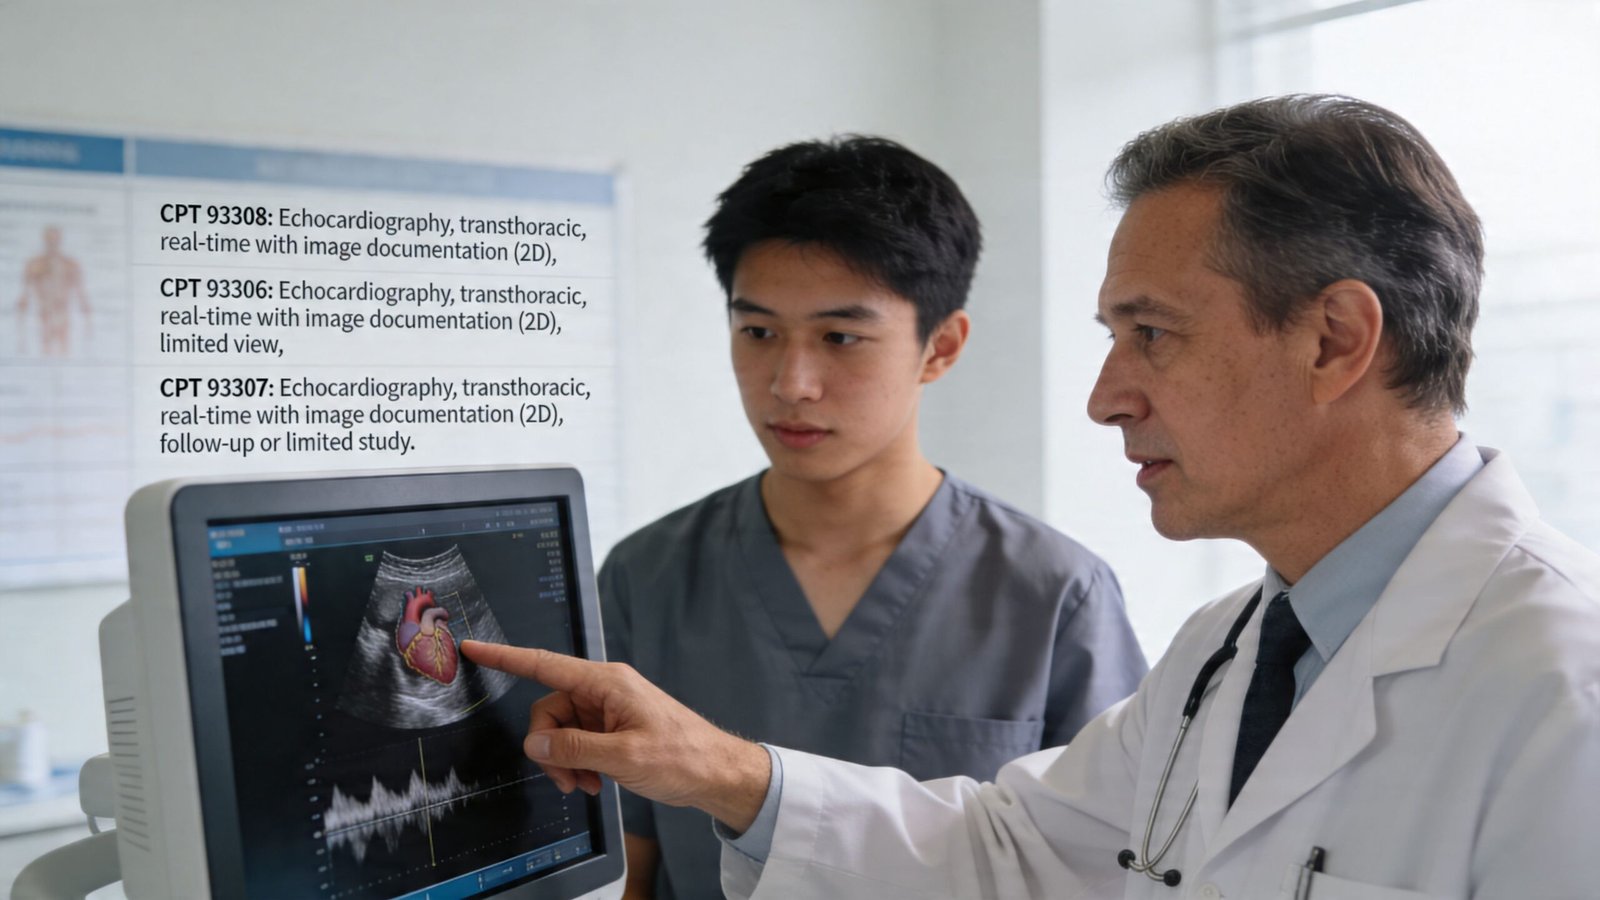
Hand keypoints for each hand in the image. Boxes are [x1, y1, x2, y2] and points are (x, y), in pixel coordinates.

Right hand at [461, 640, 772, 832]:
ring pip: (560, 731)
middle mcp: (603, 691)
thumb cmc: (681, 756)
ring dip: (566, 761)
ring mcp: (607, 710)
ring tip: (587, 784)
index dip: (506, 657)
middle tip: (568, 778)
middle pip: (548, 711)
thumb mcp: (622, 755)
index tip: (474, 647)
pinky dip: (579, 764)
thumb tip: (534, 745)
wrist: (715, 773)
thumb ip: (572, 748)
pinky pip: (577, 742)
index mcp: (606, 683)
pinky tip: (595, 781)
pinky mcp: (612, 729)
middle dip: (549, 748)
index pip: (545, 665)